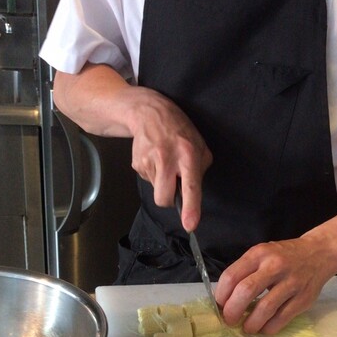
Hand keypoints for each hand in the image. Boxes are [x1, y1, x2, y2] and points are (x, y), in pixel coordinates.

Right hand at [129, 89, 212, 231]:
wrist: (147, 112)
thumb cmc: (179, 130)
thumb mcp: (199, 144)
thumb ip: (200, 169)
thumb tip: (194, 192)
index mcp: (188, 154)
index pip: (191, 186)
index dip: (190, 207)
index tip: (190, 225)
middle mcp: (167, 158)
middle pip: (163, 198)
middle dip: (168, 199)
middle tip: (173, 184)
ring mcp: (149, 161)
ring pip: (155, 191)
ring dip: (161, 182)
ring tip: (164, 162)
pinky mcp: (136, 163)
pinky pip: (147, 180)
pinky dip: (153, 174)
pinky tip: (155, 158)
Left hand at [215, 235, 336, 334]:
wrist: (319, 252)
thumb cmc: (284, 256)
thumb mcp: (263, 254)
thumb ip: (245, 272)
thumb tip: (226, 300)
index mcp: (259, 254)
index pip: (232, 276)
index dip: (221, 295)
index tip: (220, 306)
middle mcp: (275, 266)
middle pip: (245, 291)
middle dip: (232, 311)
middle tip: (230, 320)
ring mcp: (291, 282)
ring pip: (265, 308)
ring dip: (251, 323)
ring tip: (247, 327)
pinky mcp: (303, 298)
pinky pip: (282, 318)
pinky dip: (269, 328)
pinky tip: (264, 328)